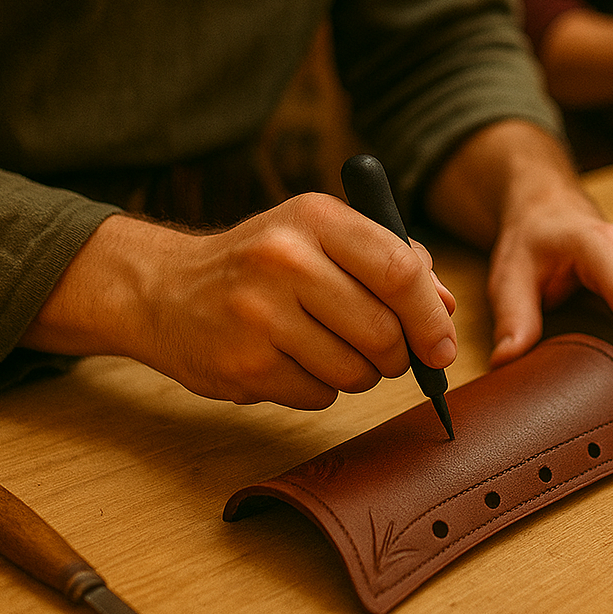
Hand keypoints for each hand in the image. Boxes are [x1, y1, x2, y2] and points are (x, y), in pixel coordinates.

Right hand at [22, 194, 456, 409]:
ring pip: (355, 372)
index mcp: (315, 217)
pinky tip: (291, 360)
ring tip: (328, 349)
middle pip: (383, 331)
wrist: (166, 289)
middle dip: (398, 355)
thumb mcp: (322, 236)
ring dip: (358, 374)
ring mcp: (258, 314)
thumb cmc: (263, 262)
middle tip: (388, 354)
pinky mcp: (242, 364)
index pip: (399, 270)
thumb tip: (447, 308)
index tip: (442, 345)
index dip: (432, 317)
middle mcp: (285, 259)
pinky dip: (319, 388)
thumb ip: (390, 260)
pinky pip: (318, 396)